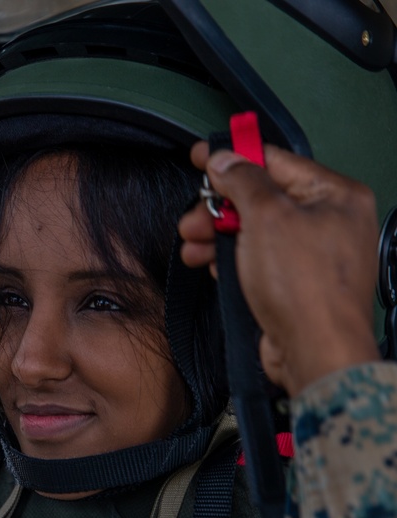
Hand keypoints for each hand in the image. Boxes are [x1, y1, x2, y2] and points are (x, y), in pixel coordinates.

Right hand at [179, 143, 380, 395]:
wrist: (313, 350)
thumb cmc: (306, 287)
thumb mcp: (267, 217)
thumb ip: (243, 181)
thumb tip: (225, 160)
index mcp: (336, 194)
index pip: (276, 161)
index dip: (234, 156)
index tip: (201, 155)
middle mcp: (328, 221)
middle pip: (261, 197)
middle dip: (220, 206)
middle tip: (194, 215)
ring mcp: (311, 253)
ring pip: (253, 230)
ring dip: (217, 234)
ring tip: (193, 242)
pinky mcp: (293, 281)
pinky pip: (255, 257)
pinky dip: (228, 257)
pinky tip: (208, 262)